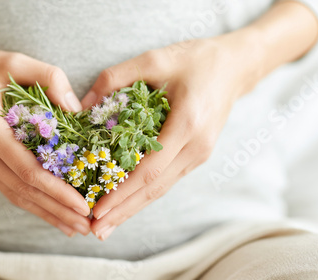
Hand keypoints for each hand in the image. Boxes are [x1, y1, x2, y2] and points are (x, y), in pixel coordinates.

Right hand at [0, 43, 89, 236]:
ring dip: (44, 212)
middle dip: (57, 211)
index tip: (82, 206)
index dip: (57, 192)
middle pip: (23, 191)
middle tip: (86, 227)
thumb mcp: (11, 61)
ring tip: (72, 227)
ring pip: (14, 194)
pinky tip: (47, 209)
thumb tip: (77, 109)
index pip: (28, 171)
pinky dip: (29, 200)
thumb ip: (48, 78)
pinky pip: (5, 186)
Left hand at [82, 35, 263, 239]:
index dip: (121, 193)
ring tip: (106, 227)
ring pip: (161, 189)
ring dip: (132, 209)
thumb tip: (82, 105)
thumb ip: (115, 78)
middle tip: (95, 231)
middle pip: (155, 189)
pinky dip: (144, 195)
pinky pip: (166, 180)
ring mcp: (199, 155)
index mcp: (187, 125)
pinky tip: (127, 204)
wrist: (235, 66)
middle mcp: (196, 147)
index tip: (97, 208)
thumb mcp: (153, 59)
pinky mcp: (196, 155)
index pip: (149, 170)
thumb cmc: (196, 60)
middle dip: (123, 212)